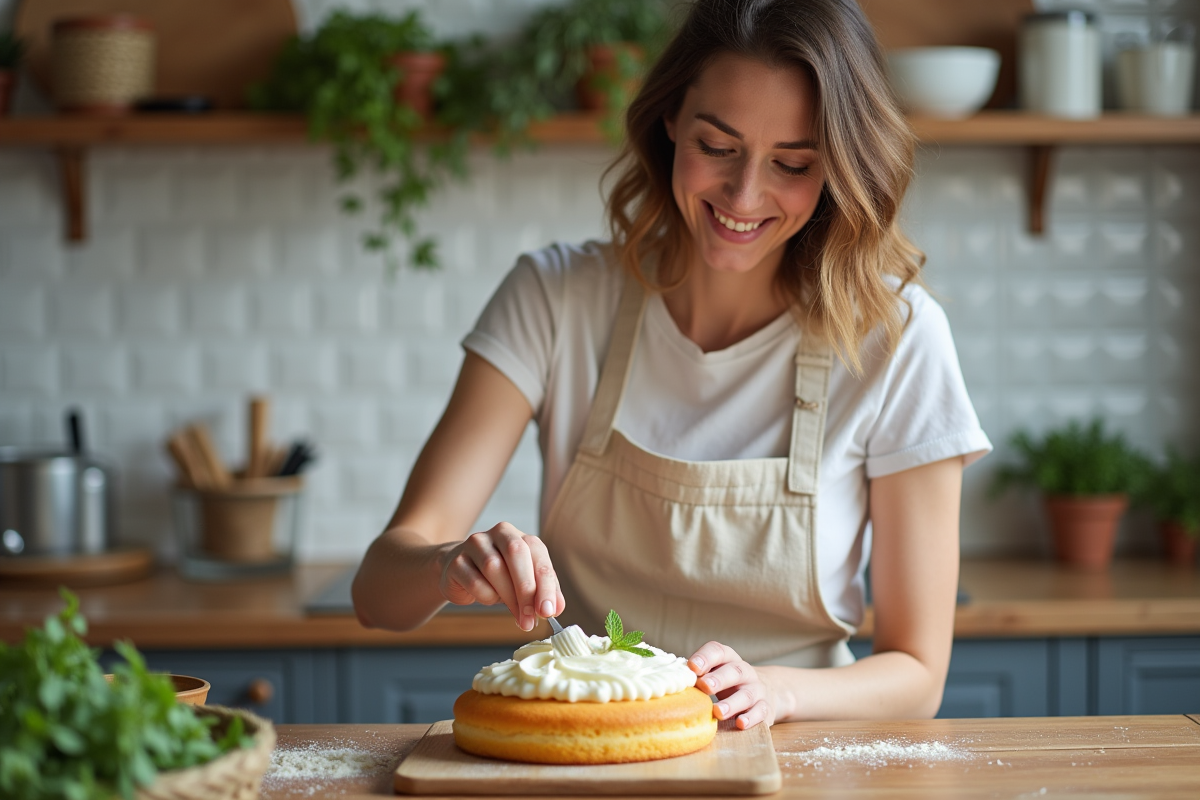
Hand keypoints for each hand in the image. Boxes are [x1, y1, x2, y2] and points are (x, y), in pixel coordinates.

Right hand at [438, 522, 563, 631]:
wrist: (461, 571)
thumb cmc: (499, 578)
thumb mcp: (525, 582)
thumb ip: (543, 592)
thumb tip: (555, 608)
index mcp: (521, 536)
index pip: (538, 554)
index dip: (546, 584)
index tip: (548, 611)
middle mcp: (500, 533)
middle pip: (516, 554)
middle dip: (526, 590)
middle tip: (531, 618)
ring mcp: (476, 544)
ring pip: (494, 568)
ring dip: (508, 598)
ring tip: (517, 617)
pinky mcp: (457, 561)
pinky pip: (474, 581)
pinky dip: (485, 596)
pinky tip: (488, 599)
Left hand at [688, 642, 778, 729]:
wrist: (766, 691)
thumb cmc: (728, 683)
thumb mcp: (715, 673)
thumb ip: (697, 675)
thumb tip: (670, 683)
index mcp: (728, 659)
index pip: (718, 652)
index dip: (705, 657)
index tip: (692, 667)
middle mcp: (744, 672)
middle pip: (734, 671)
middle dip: (718, 679)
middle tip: (704, 686)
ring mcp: (756, 689)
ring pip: (746, 694)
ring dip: (731, 703)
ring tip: (717, 711)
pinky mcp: (765, 708)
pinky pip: (760, 711)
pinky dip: (751, 718)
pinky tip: (741, 723)